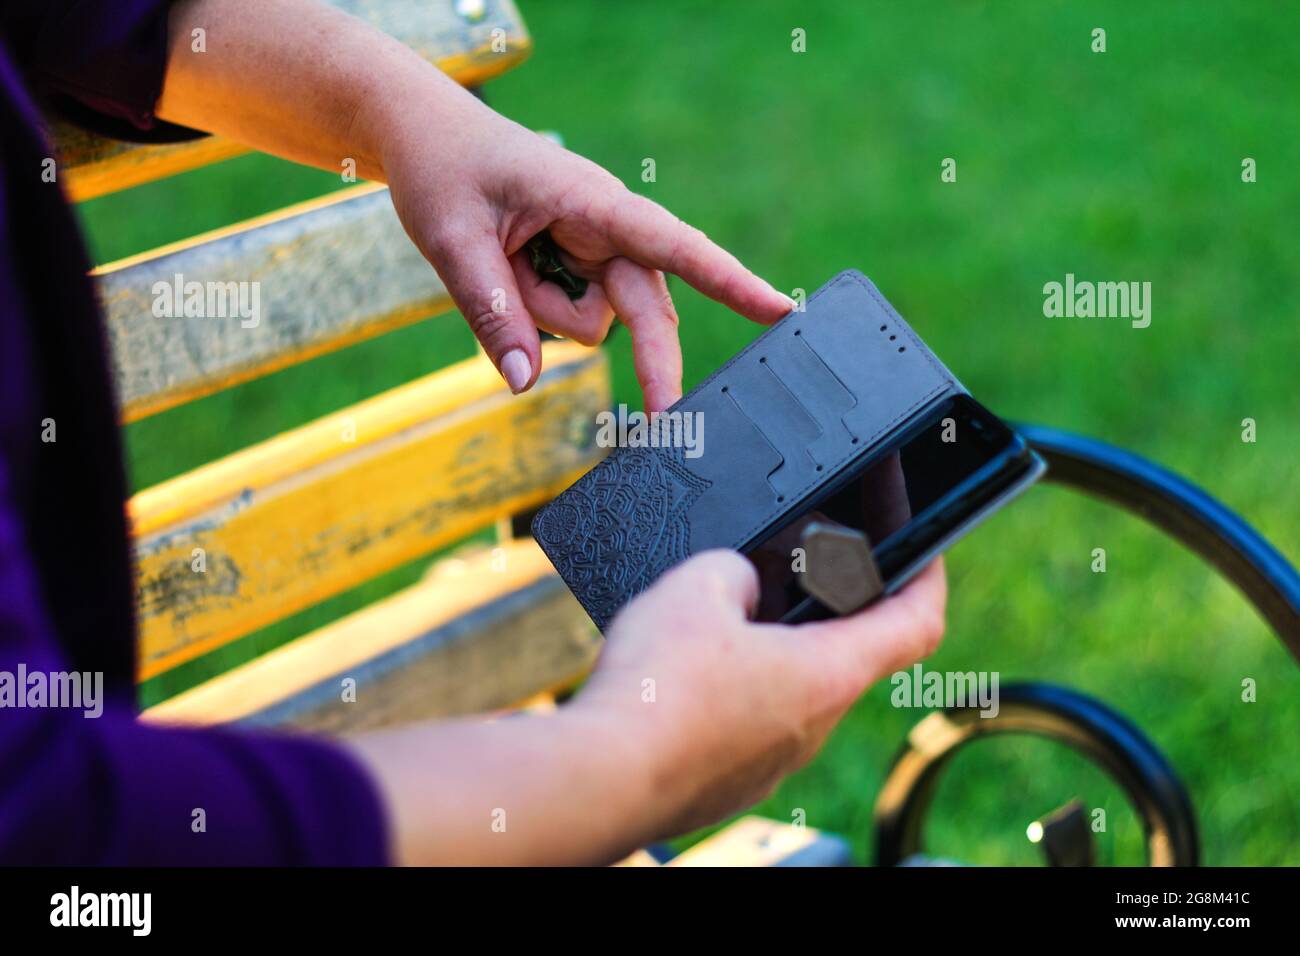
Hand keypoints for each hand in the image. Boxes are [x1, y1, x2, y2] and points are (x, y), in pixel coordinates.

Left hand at [376, 92, 793, 411]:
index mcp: (592, 202)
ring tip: (496, 260)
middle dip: (653, 364)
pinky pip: (569, 319)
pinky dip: (536, 312)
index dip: (728, 280)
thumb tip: (524, 383)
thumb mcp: (452, 241)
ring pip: (596, 322)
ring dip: (545, 315)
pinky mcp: (577, 269)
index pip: (673, 245)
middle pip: (648, 311)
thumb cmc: (444, 169)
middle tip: (663, 426)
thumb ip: (491, 312)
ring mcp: (593, 251)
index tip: (778, 309)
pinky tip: (506, 270)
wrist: (425, 136)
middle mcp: (607, 228)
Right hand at [571, 551, 946, 838]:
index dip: (928, 575)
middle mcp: (813, 726)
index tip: (923, 549)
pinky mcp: (731, 779)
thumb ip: (735, 569)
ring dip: (767, 649)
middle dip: (817, 607)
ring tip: (715, 619)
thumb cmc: (656, 693)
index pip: (916, 623)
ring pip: (788, 689)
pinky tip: (683, 672)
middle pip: (844, 653)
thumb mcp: (697, 585)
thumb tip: (739, 583)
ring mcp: (773, 760)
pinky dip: (729, 689)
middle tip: (783, 571)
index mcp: (827, 674)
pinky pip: (746, 722)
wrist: (601, 778)